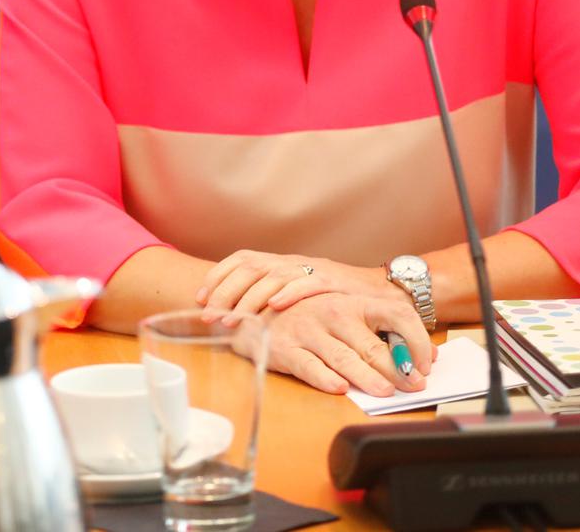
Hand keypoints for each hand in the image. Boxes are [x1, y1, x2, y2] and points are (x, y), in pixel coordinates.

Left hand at [197, 250, 392, 315]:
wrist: (380, 291)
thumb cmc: (333, 298)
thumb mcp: (296, 292)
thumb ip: (270, 296)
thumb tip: (232, 312)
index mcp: (279, 262)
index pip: (241, 260)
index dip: (217, 276)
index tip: (200, 298)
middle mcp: (291, 262)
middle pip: (249, 268)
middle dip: (224, 291)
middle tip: (208, 315)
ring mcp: (311, 268)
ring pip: (272, 276)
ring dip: (247, 298)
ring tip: (231, 318)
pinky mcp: (333, 280)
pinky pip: (307, 283)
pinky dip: (288, 293)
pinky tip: (274, 307)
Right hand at [264, 292, 433, 396]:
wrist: (254, 316)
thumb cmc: (309, 320)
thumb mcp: (347, 317)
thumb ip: (384, 334)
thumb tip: (428, 357)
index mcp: (352, 302)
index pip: (396, 314)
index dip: (416, 340)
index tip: (425, 364)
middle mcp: (331, 313)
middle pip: (371, 343)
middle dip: (396, 368)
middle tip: (412, 386)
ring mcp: (307, 330)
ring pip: (343, 357)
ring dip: (366, 376)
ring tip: (384, 392)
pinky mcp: (286, 349)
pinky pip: (309, 366)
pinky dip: (325, 378)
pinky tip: (340, 387)